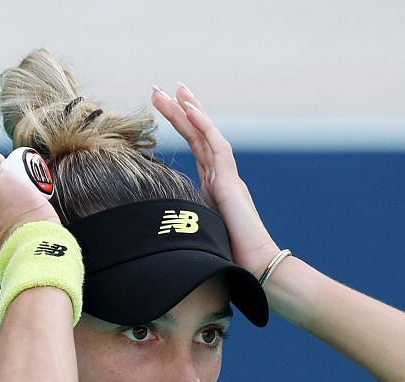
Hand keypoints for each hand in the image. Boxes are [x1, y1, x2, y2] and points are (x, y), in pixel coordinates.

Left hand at [149, 83, 280, 277]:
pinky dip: (204, 126)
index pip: (194, 148)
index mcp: (212, 187)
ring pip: (206, 135)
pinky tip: (191, 109)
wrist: (253, 269)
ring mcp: (227, 177)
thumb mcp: (194, 236)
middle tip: (160, 89)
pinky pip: (216, 147)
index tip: (164, 107)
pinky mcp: (230, 183)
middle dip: (179, 110)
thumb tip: (150, 230)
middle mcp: (221, 177)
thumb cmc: (224, 260)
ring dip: (189, 110)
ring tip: (174, 89)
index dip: (181, 126)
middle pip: (197, 135)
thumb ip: (179, 225)